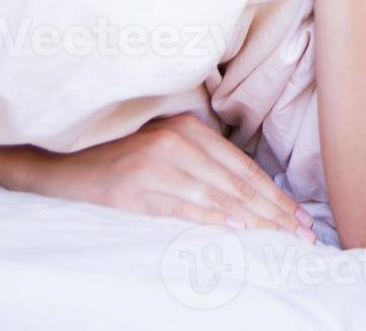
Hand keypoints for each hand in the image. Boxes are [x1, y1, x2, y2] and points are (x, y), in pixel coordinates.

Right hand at [14, 113, 315, 240]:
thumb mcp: (167, 151)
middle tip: (302, 233)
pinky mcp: (134, 188)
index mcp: (190, 129)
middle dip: (273, 210)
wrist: (62, 163)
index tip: (300, 216)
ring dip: (253, 219)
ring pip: (216, 195)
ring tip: (280, 236)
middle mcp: (177, 142)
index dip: (275, 194)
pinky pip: (182, 207)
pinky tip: (237, 228)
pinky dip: (212, 218)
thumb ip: (205, 163)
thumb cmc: (122, 159)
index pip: (244, 167)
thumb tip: (253, 198)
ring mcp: (155, 164)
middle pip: (237, 182)